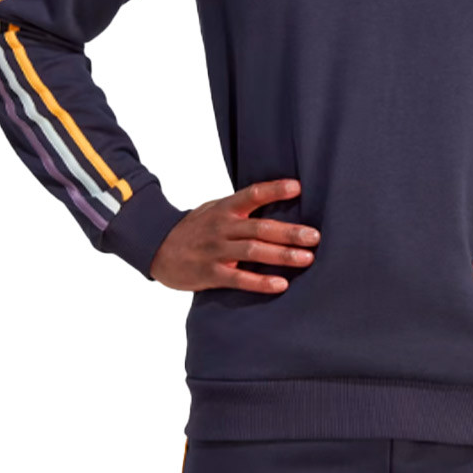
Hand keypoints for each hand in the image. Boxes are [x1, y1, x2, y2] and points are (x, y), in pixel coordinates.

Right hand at [150, 177, 319, 291]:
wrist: (157, 248)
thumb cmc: (196, 227)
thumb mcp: (214, 208)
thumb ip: (241, 206)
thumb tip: (277, 199)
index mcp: (225, 208)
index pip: (252, 194)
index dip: (275, 190)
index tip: (298, 187)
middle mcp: (222, 227)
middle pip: (260, 228)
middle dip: (290, 232)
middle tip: (315, 236)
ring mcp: (216, 251)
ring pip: (254, 252)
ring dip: (282, 255)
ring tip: (307, 258)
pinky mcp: (211, 274)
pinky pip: (239, 279)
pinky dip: (261, 282)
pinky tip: (281, 284)